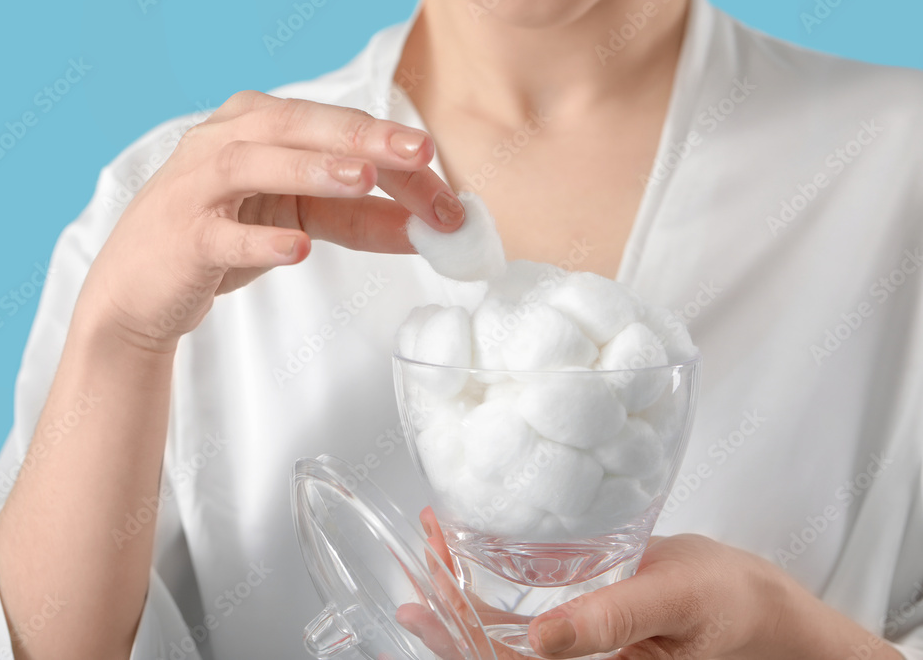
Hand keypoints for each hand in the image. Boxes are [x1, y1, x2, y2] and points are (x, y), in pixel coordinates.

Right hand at [77, 91, 463, 351]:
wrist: (141, 289)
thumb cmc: (221, 240)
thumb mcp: (298, 221)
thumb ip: (360, 219)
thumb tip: (428, 227)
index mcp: (258, 127)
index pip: (334, 130)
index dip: (393, 154)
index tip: (444, 188)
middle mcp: (224, 142)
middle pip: (296, 127)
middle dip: (361, 137)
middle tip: (418, 153)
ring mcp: (197, 187)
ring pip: (253, 163)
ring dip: (311, 169)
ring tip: (362, 179)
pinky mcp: (181, 237)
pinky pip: (222, 235)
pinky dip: (261, 240)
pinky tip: (298, 249)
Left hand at [412, 513, 899, 659]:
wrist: (768, 614)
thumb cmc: (731, 603)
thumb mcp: (672, 601)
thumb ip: (609, 620)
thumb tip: (542, 639)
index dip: (454, 629)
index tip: (429, 573)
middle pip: (488, 651)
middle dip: (446, 602)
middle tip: (424, 543)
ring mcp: (576, 652)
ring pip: (500, 638)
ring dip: (461, 594)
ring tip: (432, 546)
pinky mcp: (583, 634)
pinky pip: (525, 623)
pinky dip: (492, 591)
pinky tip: (469, 561)